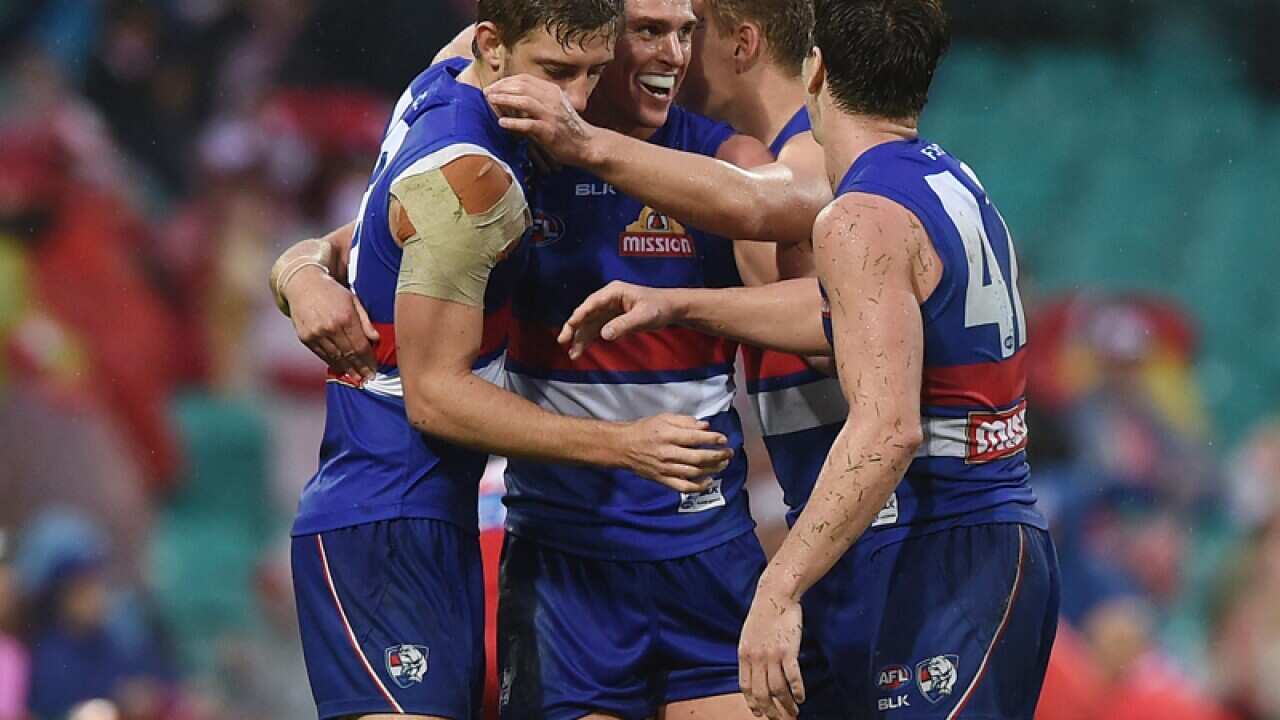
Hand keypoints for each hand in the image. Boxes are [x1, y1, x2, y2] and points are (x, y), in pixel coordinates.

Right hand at [285, 267, 379, 380]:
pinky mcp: (306, 338)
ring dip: (347, 370)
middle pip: (349, 354)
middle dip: (360, 368)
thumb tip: (376, 340)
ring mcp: (316, 334)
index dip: (369, 361)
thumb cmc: (333, 292)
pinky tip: (342, 369)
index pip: (361, 346)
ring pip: (335, 358)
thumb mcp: (354, 301)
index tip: (374, 369)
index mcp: (346, 317)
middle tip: (368, 378)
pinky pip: (322, 355)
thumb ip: (365, 322)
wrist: (303, 284)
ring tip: (357, 378)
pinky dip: (333, 363)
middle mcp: (330, 327)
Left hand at [485, 75, 597, 165]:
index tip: (494, 86)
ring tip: (491, 101)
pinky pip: (529, 124)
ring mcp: (551, 115)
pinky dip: (514, 123)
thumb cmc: (567, 129)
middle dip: (501, 88)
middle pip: (522, 86)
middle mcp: (552, 100)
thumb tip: (511, 98)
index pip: (525, 79)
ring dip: (504, 99)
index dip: (506, 81)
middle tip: (487, 92)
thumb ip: (537, 100)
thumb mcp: (554, 108)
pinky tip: (502, 123)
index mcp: (552, 92)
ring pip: (524, 101)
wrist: (587, 145)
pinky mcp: (549, 131)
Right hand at [557, 281, 681, 358]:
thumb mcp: (643, 316)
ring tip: (573, 354)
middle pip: (586, 314)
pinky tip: (582, 349)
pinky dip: (589, 338)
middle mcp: (608, 299)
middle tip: (563, 341)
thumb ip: (624, 325)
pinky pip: (597, 328)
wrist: (671, 308)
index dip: (579, 316)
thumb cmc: (659, 308)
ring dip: (581, 337)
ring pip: (590, 323)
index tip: (569, 327)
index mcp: (613, 292)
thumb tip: (604, 335)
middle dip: (574, 328)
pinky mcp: (613, 318)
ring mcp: (609, 308)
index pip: (591, 304)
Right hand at [616, 413, 732, 492]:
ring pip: (694, 473)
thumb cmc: (645, 429)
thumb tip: (705, 426)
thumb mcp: (664, 418)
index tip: (724, 439)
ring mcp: (665, 468)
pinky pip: (683, 487)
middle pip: (698, 457)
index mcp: (668, 435)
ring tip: (723, 464)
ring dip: (712, 469)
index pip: (695, 438)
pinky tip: (708, 481)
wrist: (623, 446)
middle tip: (728, 453)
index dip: (713, 439)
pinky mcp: (662, 479)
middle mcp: (667, 452)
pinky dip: (698, 486)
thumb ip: (685, 421)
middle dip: (717, 456)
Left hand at [739, 585, 805, 719]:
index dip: (752, 703)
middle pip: (762, 693)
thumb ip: (751, 654)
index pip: (746, 687)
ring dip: (787, 705)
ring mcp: (772, 655)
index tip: (759, 713)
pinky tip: (801, 697)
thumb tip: (755, 672)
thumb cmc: (764, 613)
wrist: (776, 595)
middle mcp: (756, 658)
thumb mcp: (749, 635)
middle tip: (780, 719)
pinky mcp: (788, 651)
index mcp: (744, 654)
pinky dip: (797, 691)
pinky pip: (792, 677)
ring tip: (794, 712)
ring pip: (778, 690)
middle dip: (771, 711)